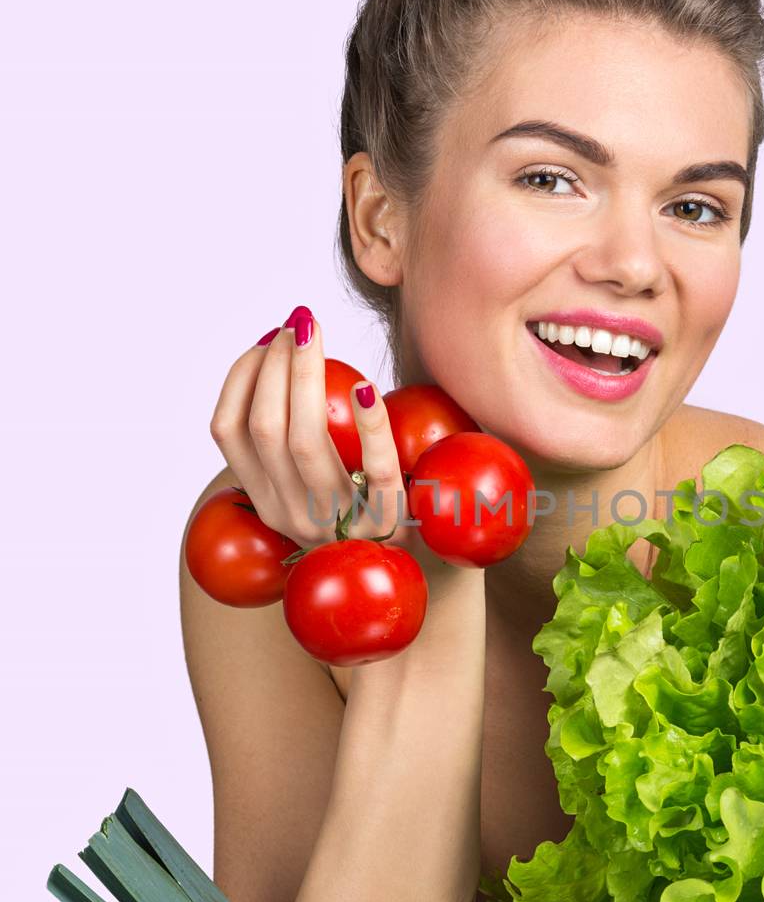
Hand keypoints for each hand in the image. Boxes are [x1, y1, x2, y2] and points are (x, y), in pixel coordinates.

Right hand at [208, 305, 434, 566]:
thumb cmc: (354, 507)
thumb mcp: (311, 481)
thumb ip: (291, 436)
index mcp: (264, 499)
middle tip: (297, 324)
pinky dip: (370, 427)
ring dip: (306, 377)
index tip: (266, 340)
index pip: (227, 432)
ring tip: (315, 335)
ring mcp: (335, 524)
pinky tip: (364, 387)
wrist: (396, 577)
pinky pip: (377, 473)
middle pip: (266, 429)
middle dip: (276, 366)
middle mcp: (290, 514)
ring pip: (306, 444)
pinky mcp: (387, 525)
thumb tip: (282, 354)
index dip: (240, 378)